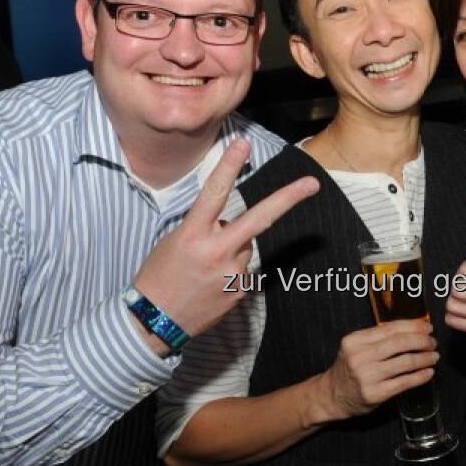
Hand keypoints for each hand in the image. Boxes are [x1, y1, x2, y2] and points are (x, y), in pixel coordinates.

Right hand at [132, 140, 317, 352]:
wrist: (154, 321)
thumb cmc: (159, 276)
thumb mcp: (174, 242)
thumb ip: (204, 228)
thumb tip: (229, 222)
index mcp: (192, 235)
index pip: (214, 194)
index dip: (229, 167)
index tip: (243, 145)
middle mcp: (216, 252)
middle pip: (259, 219)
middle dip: (288, 199)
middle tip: (312, 184)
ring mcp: (231, 273)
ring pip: (246, 246)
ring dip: (233, 248)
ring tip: (205, 267)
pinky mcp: (240, 291)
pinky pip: (243, 269)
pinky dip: (231, 270)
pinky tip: (210, 283)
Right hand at [320, 319, 438, 419]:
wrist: (332, 395)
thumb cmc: (350, 368)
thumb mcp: (356, 347)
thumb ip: (378, 338)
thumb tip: (414, 329)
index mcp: (355, 340)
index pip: (390, 328)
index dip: (413, 326)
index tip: (428, 327)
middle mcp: (359, 356)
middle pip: (399, 343)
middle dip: (422, 341)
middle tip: (433, 343)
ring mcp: (367, 376)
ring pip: (405, 362)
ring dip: (424, 358)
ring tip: (434, 357)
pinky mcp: (375, 394)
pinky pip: (404, 382)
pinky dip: (420, 376)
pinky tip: (429, 372)